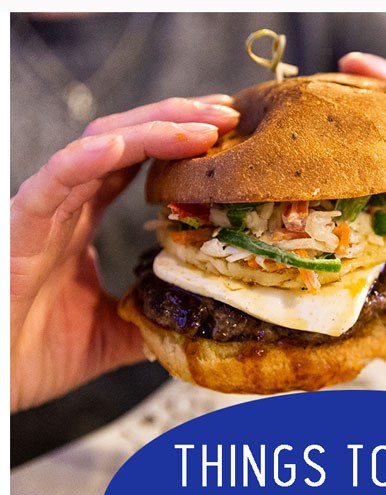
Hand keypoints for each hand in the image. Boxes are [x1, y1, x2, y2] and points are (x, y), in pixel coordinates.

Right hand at [11, 96, 239, 407]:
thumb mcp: (111, 340)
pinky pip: (55, 178)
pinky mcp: (22, 223)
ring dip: (152, 129)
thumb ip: (148, 321)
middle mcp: (67, 204)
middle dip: (177, 120)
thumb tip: (193, 324)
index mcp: (83, 220)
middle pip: (126, 138)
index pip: (136, 163)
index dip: (179, 143)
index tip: (227, 136)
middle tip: (228, 115)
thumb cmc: (33, 353)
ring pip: (98, 145)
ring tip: (200, 125)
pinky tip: (122, 145)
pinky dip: (87, 158)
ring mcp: (45, 208)